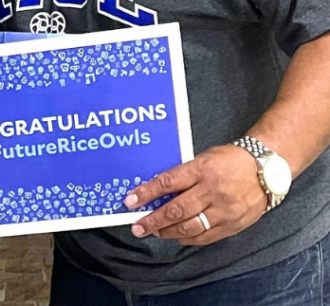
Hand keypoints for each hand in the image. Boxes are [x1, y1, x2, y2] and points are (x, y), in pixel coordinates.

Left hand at [125, 145, 266, 245]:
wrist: (267, 168)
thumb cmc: (231, 160)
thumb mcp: (203, 159)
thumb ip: (183, 175)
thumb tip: (158, 190)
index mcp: (202, 170)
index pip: (167, 183)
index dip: (146, 193)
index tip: (130, 201)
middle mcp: (212, 191)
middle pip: (176, 210)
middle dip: (153, 220)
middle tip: (138, 226)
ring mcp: (224, 210)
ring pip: (190, 227)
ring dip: (168, 232)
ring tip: (154, 232)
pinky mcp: (234, 224)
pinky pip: (206, 236)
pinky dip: (188, 238)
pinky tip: (177, 236)